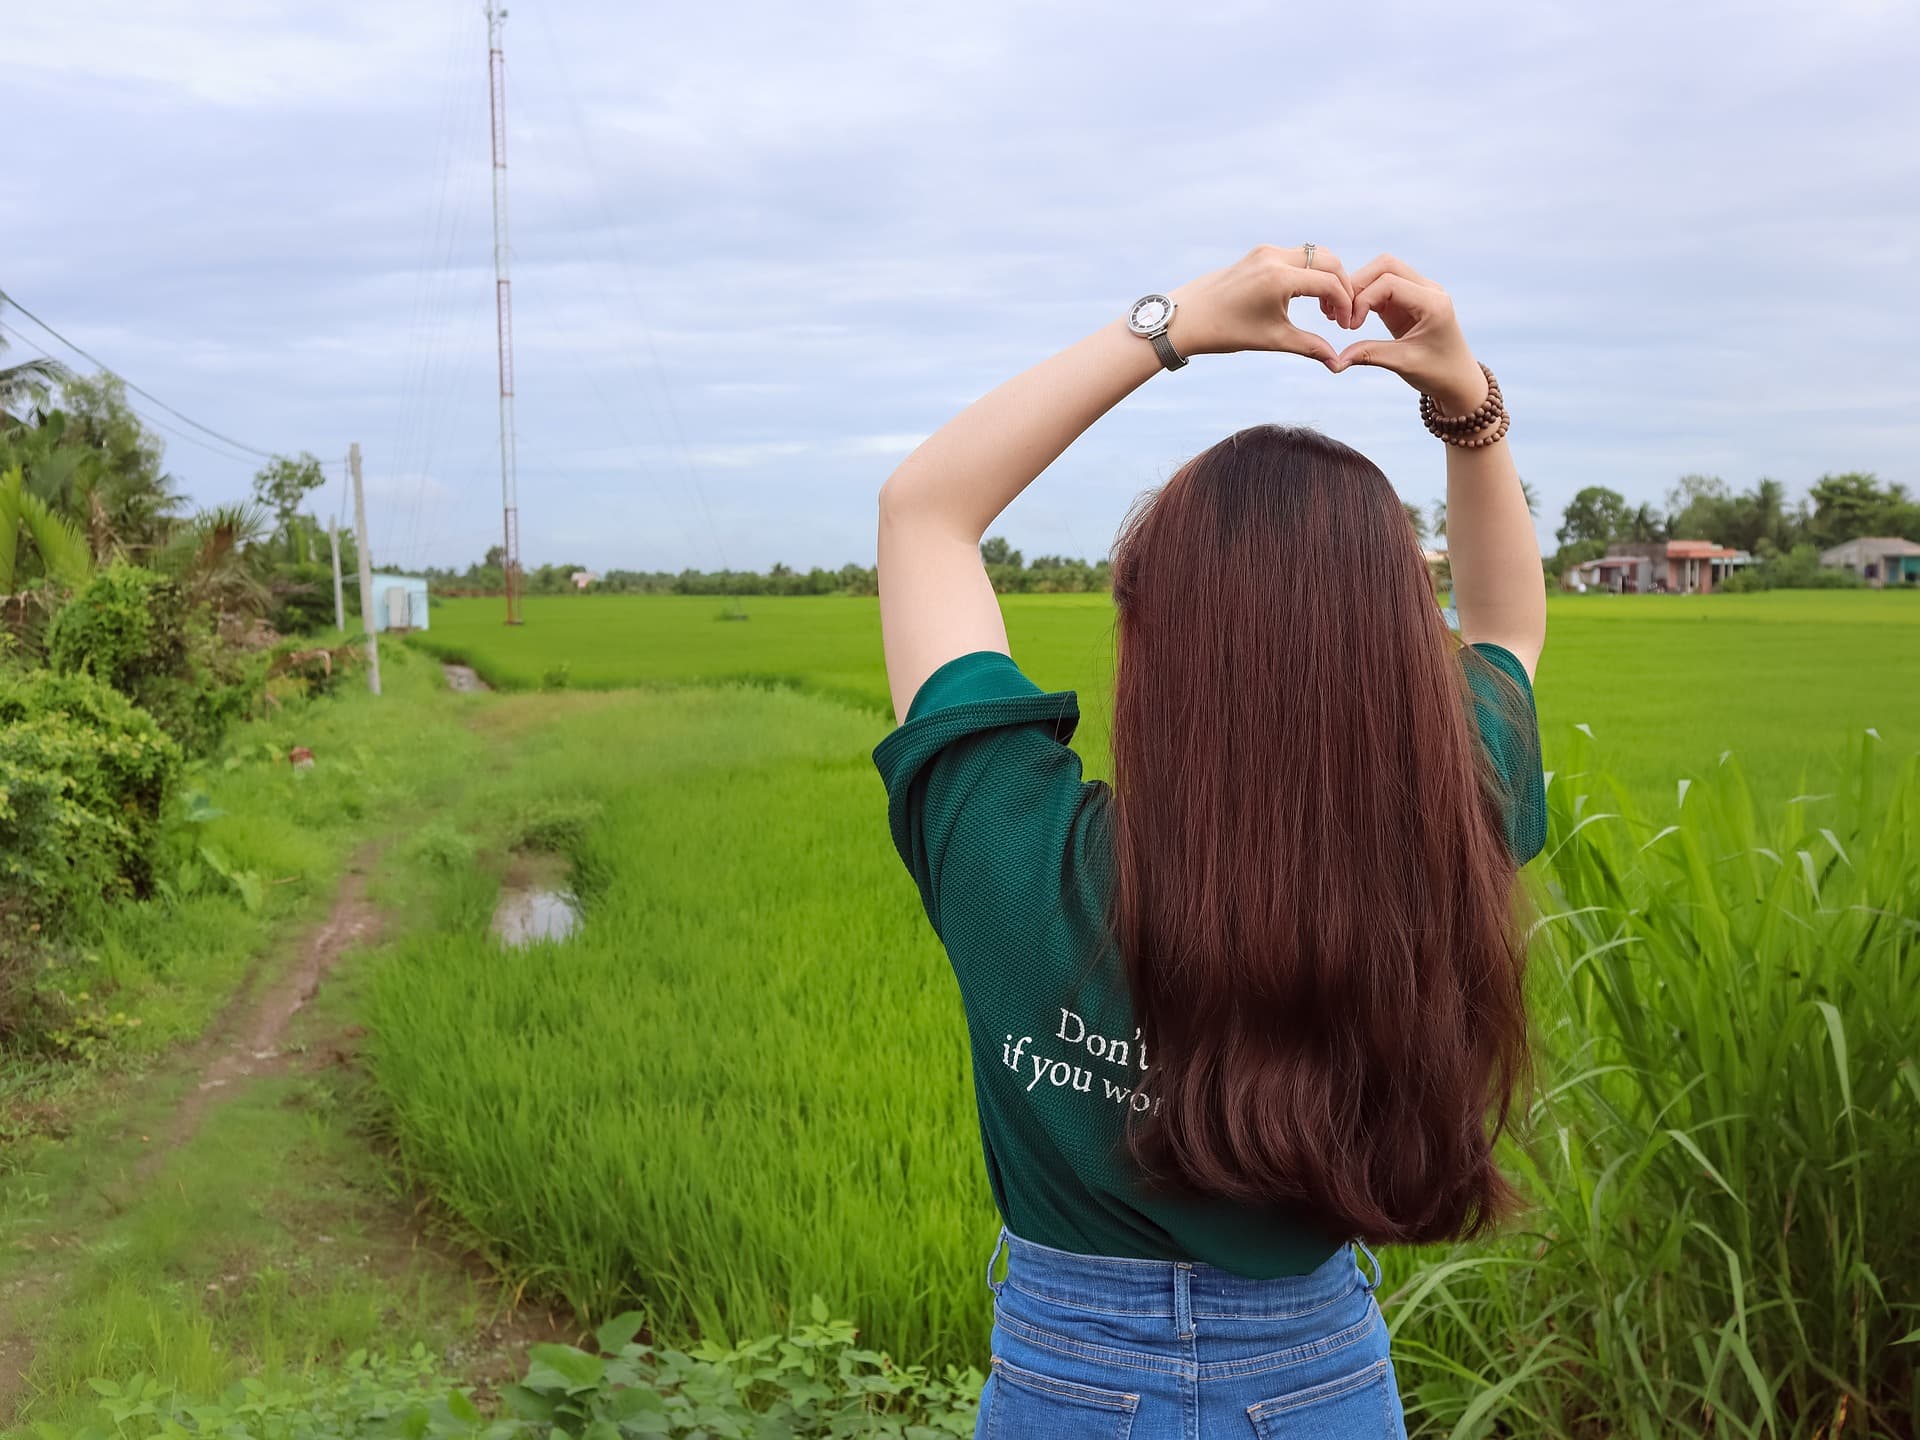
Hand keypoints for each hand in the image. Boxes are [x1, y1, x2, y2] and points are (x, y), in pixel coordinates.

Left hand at [1167, 245, 1354, 365]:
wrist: (1186, 318)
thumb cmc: (1226, 330)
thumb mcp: (1272, 340)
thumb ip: (1310, 347)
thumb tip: (1337, 364)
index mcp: (1279, 277)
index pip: (1329, 283)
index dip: (1345, 303)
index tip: (1345, 324)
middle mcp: (1274, 257)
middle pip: (1328, 260)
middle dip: (1341, 285)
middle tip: (1341, 313)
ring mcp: (1265, 251)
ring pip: (1313, 255)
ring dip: (1326, 277)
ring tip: (1324, 308)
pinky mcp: (1258, 253)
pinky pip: (1295, 256)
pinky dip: (1308, 272)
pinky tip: (1306, 297)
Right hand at [1329, 255, 1487, 414]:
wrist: (1458, 379)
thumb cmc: (1438, 372)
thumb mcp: (1404, 363)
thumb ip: (1370, 355)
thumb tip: (1337, 361)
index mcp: (1433, 302)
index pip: (1389, 283)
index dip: (1362, 299)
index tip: (1351, 327)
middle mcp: (1428, 289)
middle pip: (1385, 265)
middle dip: (1358, 285)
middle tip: (1342, 314)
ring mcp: (1418, 291)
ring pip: (1382, 271)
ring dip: (1360, 288)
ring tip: (1345, 316)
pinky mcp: (1408, 299)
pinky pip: (1382, 286)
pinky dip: (1364, 297)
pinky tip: (1353, 317)